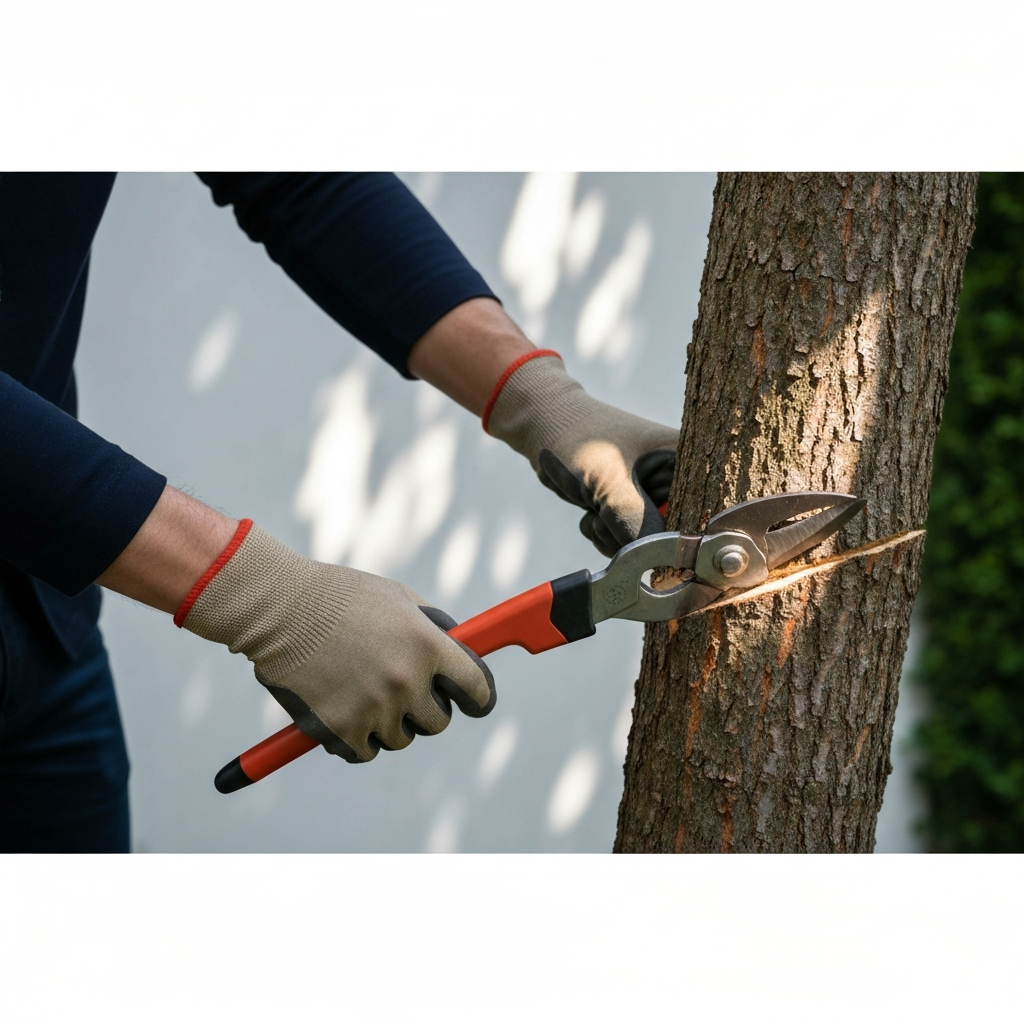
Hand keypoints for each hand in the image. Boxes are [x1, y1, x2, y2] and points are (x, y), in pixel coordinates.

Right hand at [176, 522, 494, 761]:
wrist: (280, 608)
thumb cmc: (340, 598)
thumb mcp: (399, 598)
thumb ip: (434, 628)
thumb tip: (461, 652)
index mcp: (428, 646)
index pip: (477, 688)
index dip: (479, 699)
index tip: (476, 704)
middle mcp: (407, 681)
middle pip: (438, 722)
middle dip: (425, 710)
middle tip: (400, 690)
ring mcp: (374, 709)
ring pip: (400, 738)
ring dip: (387, 722)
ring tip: (359, 687)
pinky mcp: (342, 731)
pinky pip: (365, 752)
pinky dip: (356, 738)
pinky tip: (341, 708)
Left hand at [485, 352, 678, 556]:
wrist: (545, 427)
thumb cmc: (581, 437)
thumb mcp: (608, 480)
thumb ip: (634, 522)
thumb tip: (657, 561)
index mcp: (687, 462)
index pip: (702, 514)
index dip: (679, 536)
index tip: (650, 540)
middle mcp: (677, 482)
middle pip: (672, 537)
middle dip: (634, 537)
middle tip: (606, 514)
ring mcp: (652, 498)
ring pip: (643, 545)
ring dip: (612, 535)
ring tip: (594, 505)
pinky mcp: (631, 510)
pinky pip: (623, 542)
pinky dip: (602, 533)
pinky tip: (590, 509)